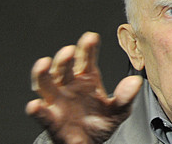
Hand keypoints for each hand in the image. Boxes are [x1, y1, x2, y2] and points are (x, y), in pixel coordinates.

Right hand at [26, 32, 142, 143]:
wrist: (89, 143)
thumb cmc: (100, 122)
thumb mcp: (118, 110)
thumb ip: (125, 97)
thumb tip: (136, 81)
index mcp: (87, 79)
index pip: (86, 59)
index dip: (88, 48)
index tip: (91, 37)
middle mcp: (69, 85)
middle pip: (64, 68)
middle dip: (66, 58)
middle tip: (70, 51)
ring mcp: (57, 100)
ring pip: (46, 84)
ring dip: (43, 74)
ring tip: (44, 64)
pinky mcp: (51, 119)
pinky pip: (42, 114)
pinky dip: (37, 110)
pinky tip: (35, 105)